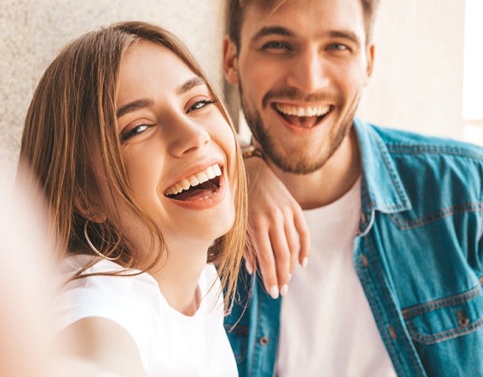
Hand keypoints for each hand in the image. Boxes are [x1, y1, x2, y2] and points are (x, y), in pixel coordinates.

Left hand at [243, 157, 309, 298]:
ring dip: (292, 265)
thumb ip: (246, 247)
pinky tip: (302, 262)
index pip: (267, 258)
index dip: (271, 278)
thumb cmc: (239, 200)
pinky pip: (304, 232)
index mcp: (256, 224)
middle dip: (283, 276)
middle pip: (282, 255)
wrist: (252, 170)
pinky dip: (305, 248)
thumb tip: (254, 270)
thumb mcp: (237, 224)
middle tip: (283, 291)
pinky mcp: (295, 207)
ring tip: (288, 278)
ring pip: (294, 246)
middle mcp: (273, 219)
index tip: (274, 293)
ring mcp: (286, 212)